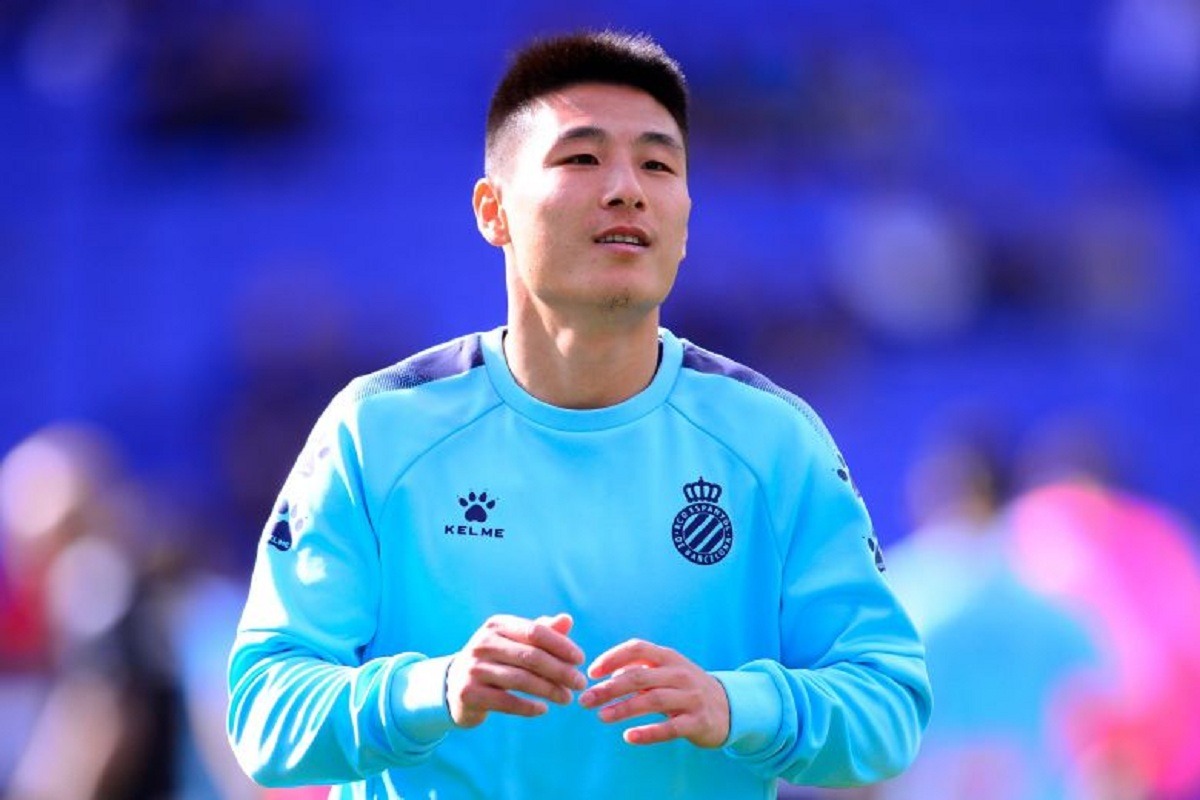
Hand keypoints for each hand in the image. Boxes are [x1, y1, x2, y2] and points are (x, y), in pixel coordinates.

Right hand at [446, 613, 586, 727]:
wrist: (454, 685)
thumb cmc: (495, 660)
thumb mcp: (515, 642)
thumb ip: (542, 632)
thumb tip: (567, 620)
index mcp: (497, 625)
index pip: (535, 631)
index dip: (561, 645)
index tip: (580, 659)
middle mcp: (483, 643)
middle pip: (531, 656)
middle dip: (560, 671)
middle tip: (580, 683)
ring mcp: (474, 668)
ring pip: (521, 679)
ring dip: (549, 690)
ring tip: (567, 698)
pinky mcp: (469, 693)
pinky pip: (506, 701)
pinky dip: (528, 707)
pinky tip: (543, 709)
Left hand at [579, 638, 729, 747]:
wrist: (728, 706)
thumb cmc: (685, 688)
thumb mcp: (666, 671)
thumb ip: (640, 670)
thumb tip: (607, 674)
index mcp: (668, 657)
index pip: (637, 648)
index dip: (612, 657)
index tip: (592, 672)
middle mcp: (679, 673)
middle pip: (639, 676)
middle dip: (609, 688)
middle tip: (586, 700)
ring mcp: (690, 697)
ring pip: (652, 700)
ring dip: (624, 708)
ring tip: (601, 716)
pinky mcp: (697, 721)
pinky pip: (670, 728)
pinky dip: (649, 732)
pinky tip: (629, 737)